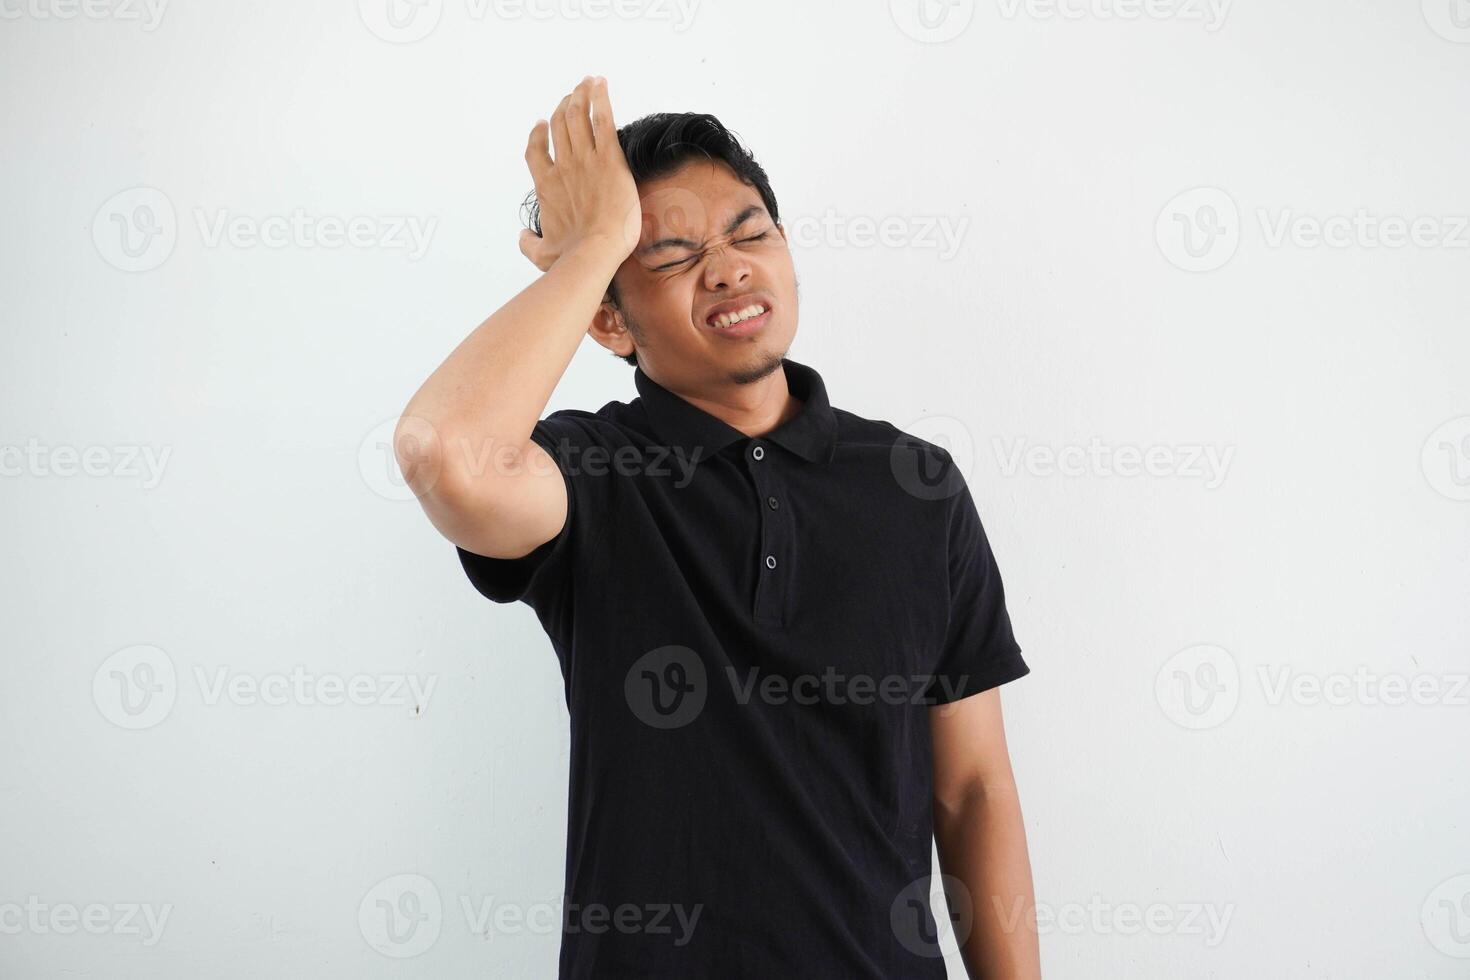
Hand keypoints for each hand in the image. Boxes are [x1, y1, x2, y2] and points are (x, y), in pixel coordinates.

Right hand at [519, 76, 640, 272]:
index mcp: (546, 185)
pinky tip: (601, 83)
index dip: (539, 133)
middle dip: (565, 105)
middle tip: (573, 94)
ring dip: (581, 95)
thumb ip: (528, 244)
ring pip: (578, 116)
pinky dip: (600, 98)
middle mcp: (563, 167)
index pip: (535, 150)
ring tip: (587, 82)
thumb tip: (522, 237)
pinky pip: (603, 120)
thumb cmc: (569, 259)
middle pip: (559, 125)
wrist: (594, 254)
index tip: (544, 123)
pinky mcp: (609, 159)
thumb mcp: (542, 254)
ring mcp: (585, 160)